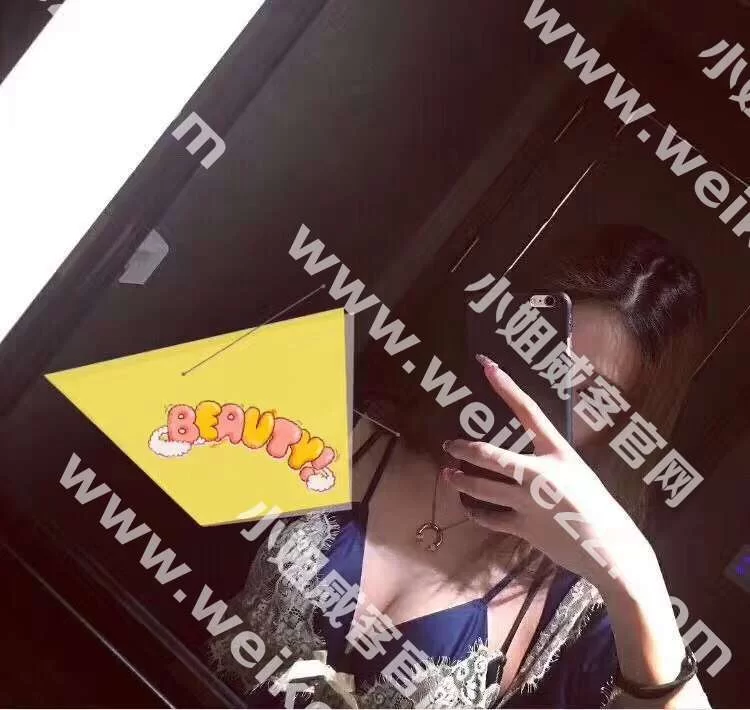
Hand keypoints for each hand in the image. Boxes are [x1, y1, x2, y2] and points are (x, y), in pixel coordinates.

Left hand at [443, 354, 655, 595]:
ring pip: (481, 488)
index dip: (506, 387)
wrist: (610, 548)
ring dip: (460, 480)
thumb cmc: (596, 507)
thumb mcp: (576, 472)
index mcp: (558, 451)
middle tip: (447, 445)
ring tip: (448, 475)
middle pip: (489, 456)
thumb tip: (523, 460)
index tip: (487, 366)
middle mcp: (539, 472)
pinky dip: (475, 511)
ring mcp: (528, 501)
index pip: (528, 410)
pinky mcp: (523, 526)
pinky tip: (468, 506)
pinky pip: (489, 517)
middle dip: (463, 450)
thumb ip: (548, 463)